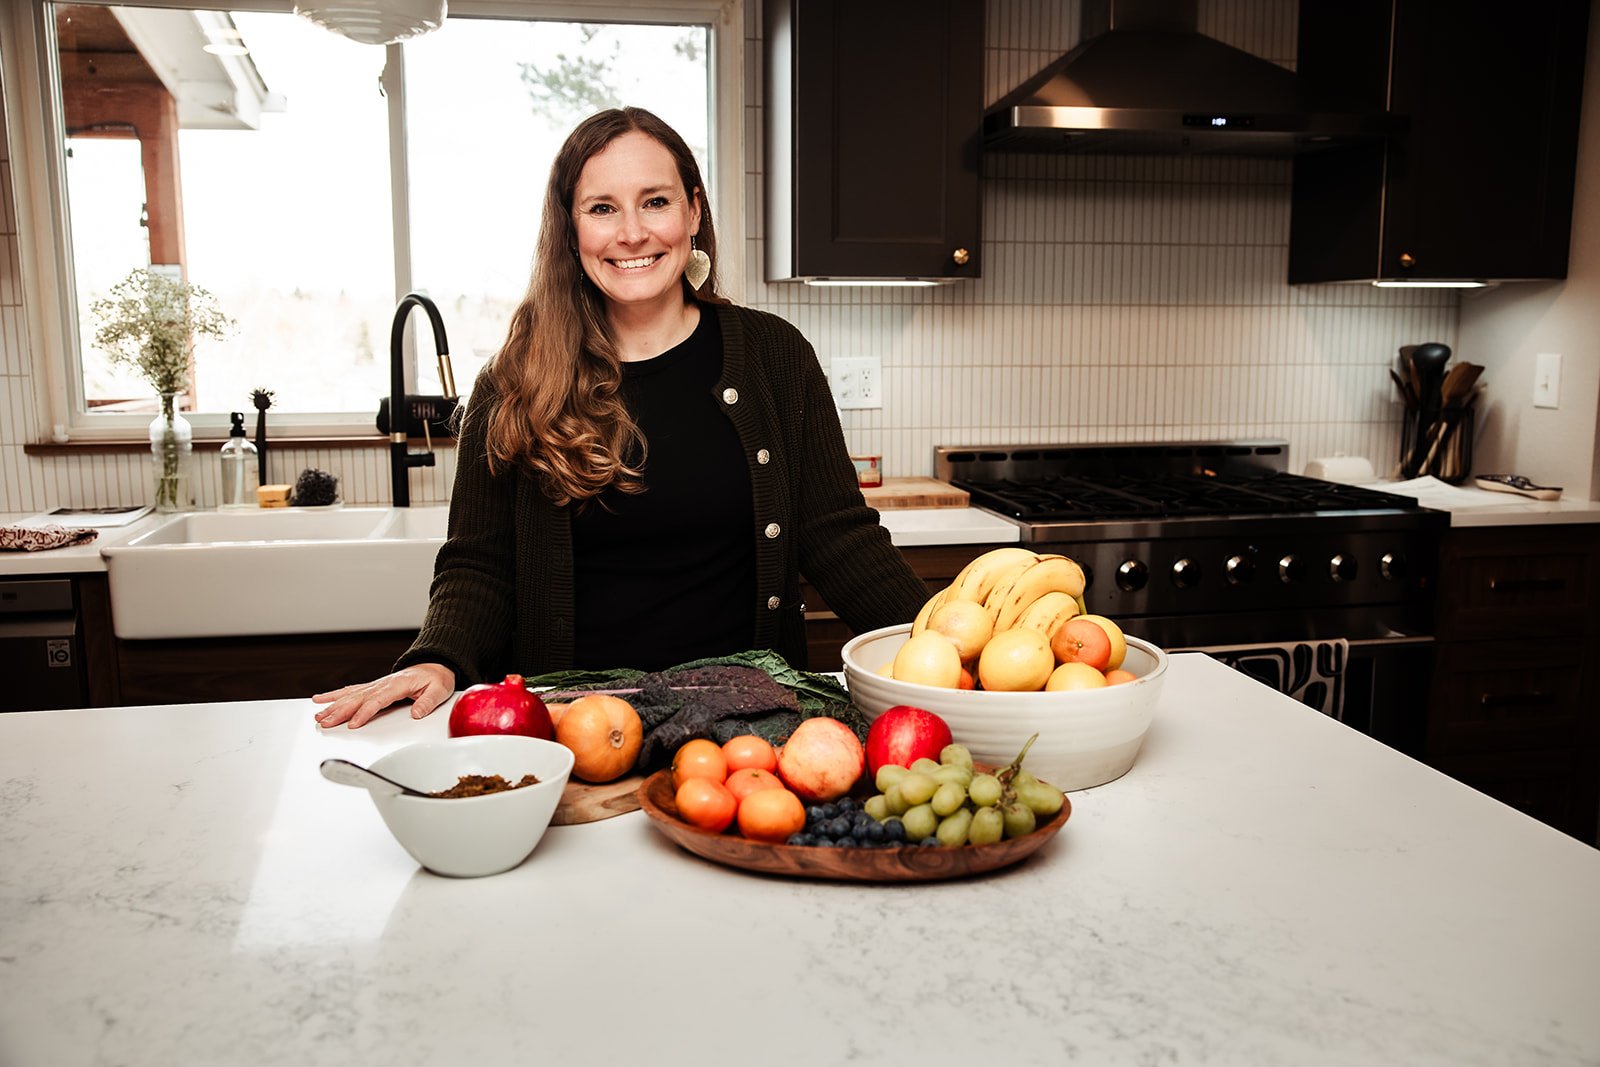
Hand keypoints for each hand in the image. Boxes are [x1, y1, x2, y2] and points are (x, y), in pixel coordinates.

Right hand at [312, 663, 455, 729]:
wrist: (433, 666)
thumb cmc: (436, 678)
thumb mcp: (439, 689)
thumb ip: (428, 702)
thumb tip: (417, 713)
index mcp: (398, 684)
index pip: (378, 700)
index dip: (364, 712)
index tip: (352, 724)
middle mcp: (383, 683)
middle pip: (358, 698)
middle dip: (340, 711)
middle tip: (325, 723)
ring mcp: (376, 684)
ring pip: (350, 695)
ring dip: (333, 705)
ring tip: (318, 715)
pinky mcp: (372, 687)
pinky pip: (350, 690)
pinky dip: (334, 695)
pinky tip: (320, 699)